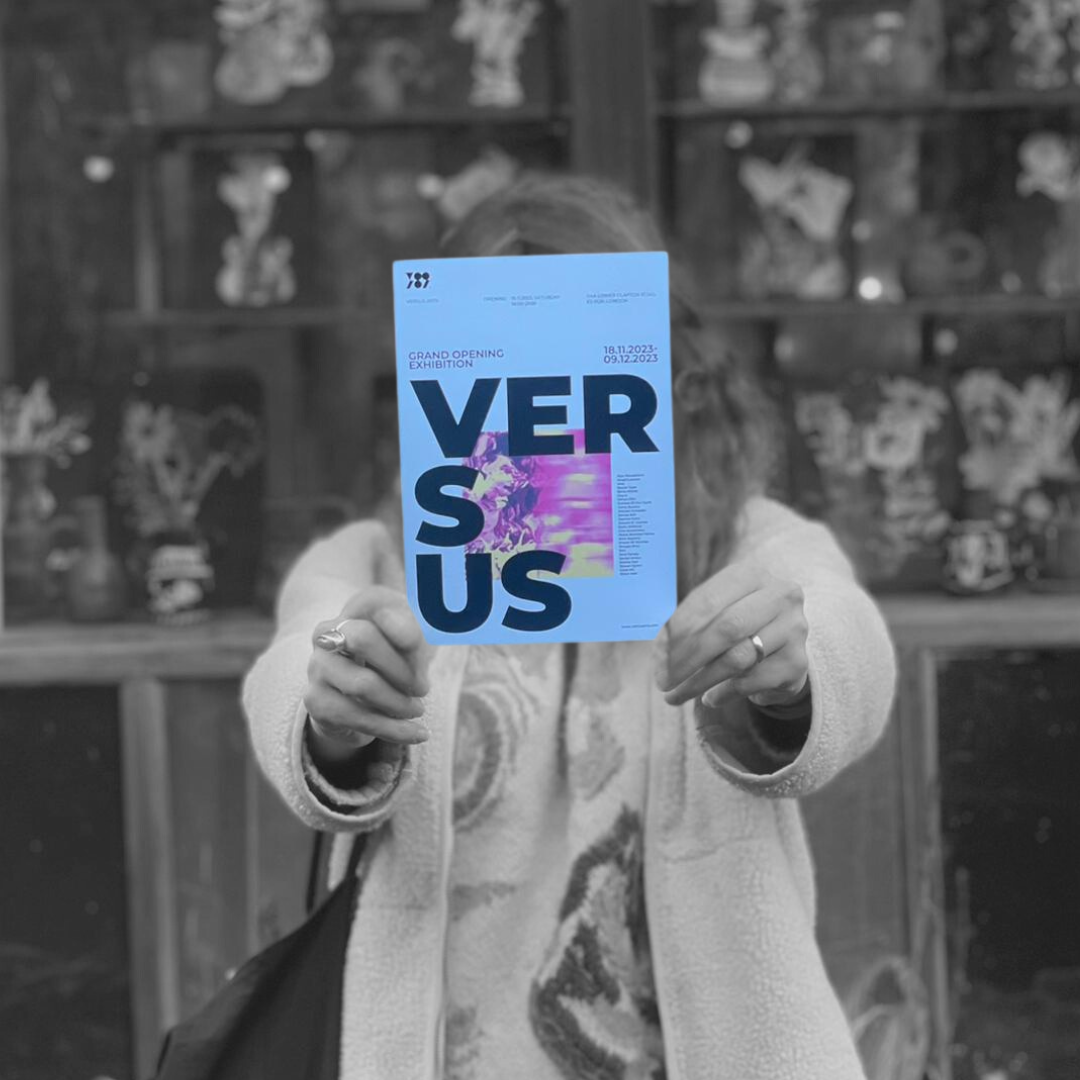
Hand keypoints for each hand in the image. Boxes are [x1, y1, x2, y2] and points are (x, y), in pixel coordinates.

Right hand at [304, 585, 433, 753]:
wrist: (365, 695)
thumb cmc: (400, 655)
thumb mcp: (416, 639)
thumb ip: (416, 631)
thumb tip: (406, 635)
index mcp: (358, 607)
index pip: (377, 605)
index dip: (401, 625)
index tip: (421, 648)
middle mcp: (329, 631)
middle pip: (364, 638)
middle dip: (401, 668)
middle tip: (423, 688)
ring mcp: (317, 666)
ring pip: (363, 684)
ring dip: (399, 703)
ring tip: (417, 709)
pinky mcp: (316, 700)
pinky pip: (358, 717)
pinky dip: (394, 728)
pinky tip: (417, 733)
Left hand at [655, 561, 808, 711]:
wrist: (781, 643)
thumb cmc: (736, 621)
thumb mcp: (714, 611)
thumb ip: (687, 623)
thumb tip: (661, 649)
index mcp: (751, 574)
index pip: (707, 602)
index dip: (678, 632)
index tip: (656, 658)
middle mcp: (779, 596)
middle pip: (725, 630)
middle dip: (687, 659)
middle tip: (662, 682)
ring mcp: (794, 628)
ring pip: (738, 659)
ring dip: (700, 682)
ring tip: (675, 696)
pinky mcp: (797, 662)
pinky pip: (752, 681)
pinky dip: (725, 693)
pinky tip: (710, 697)